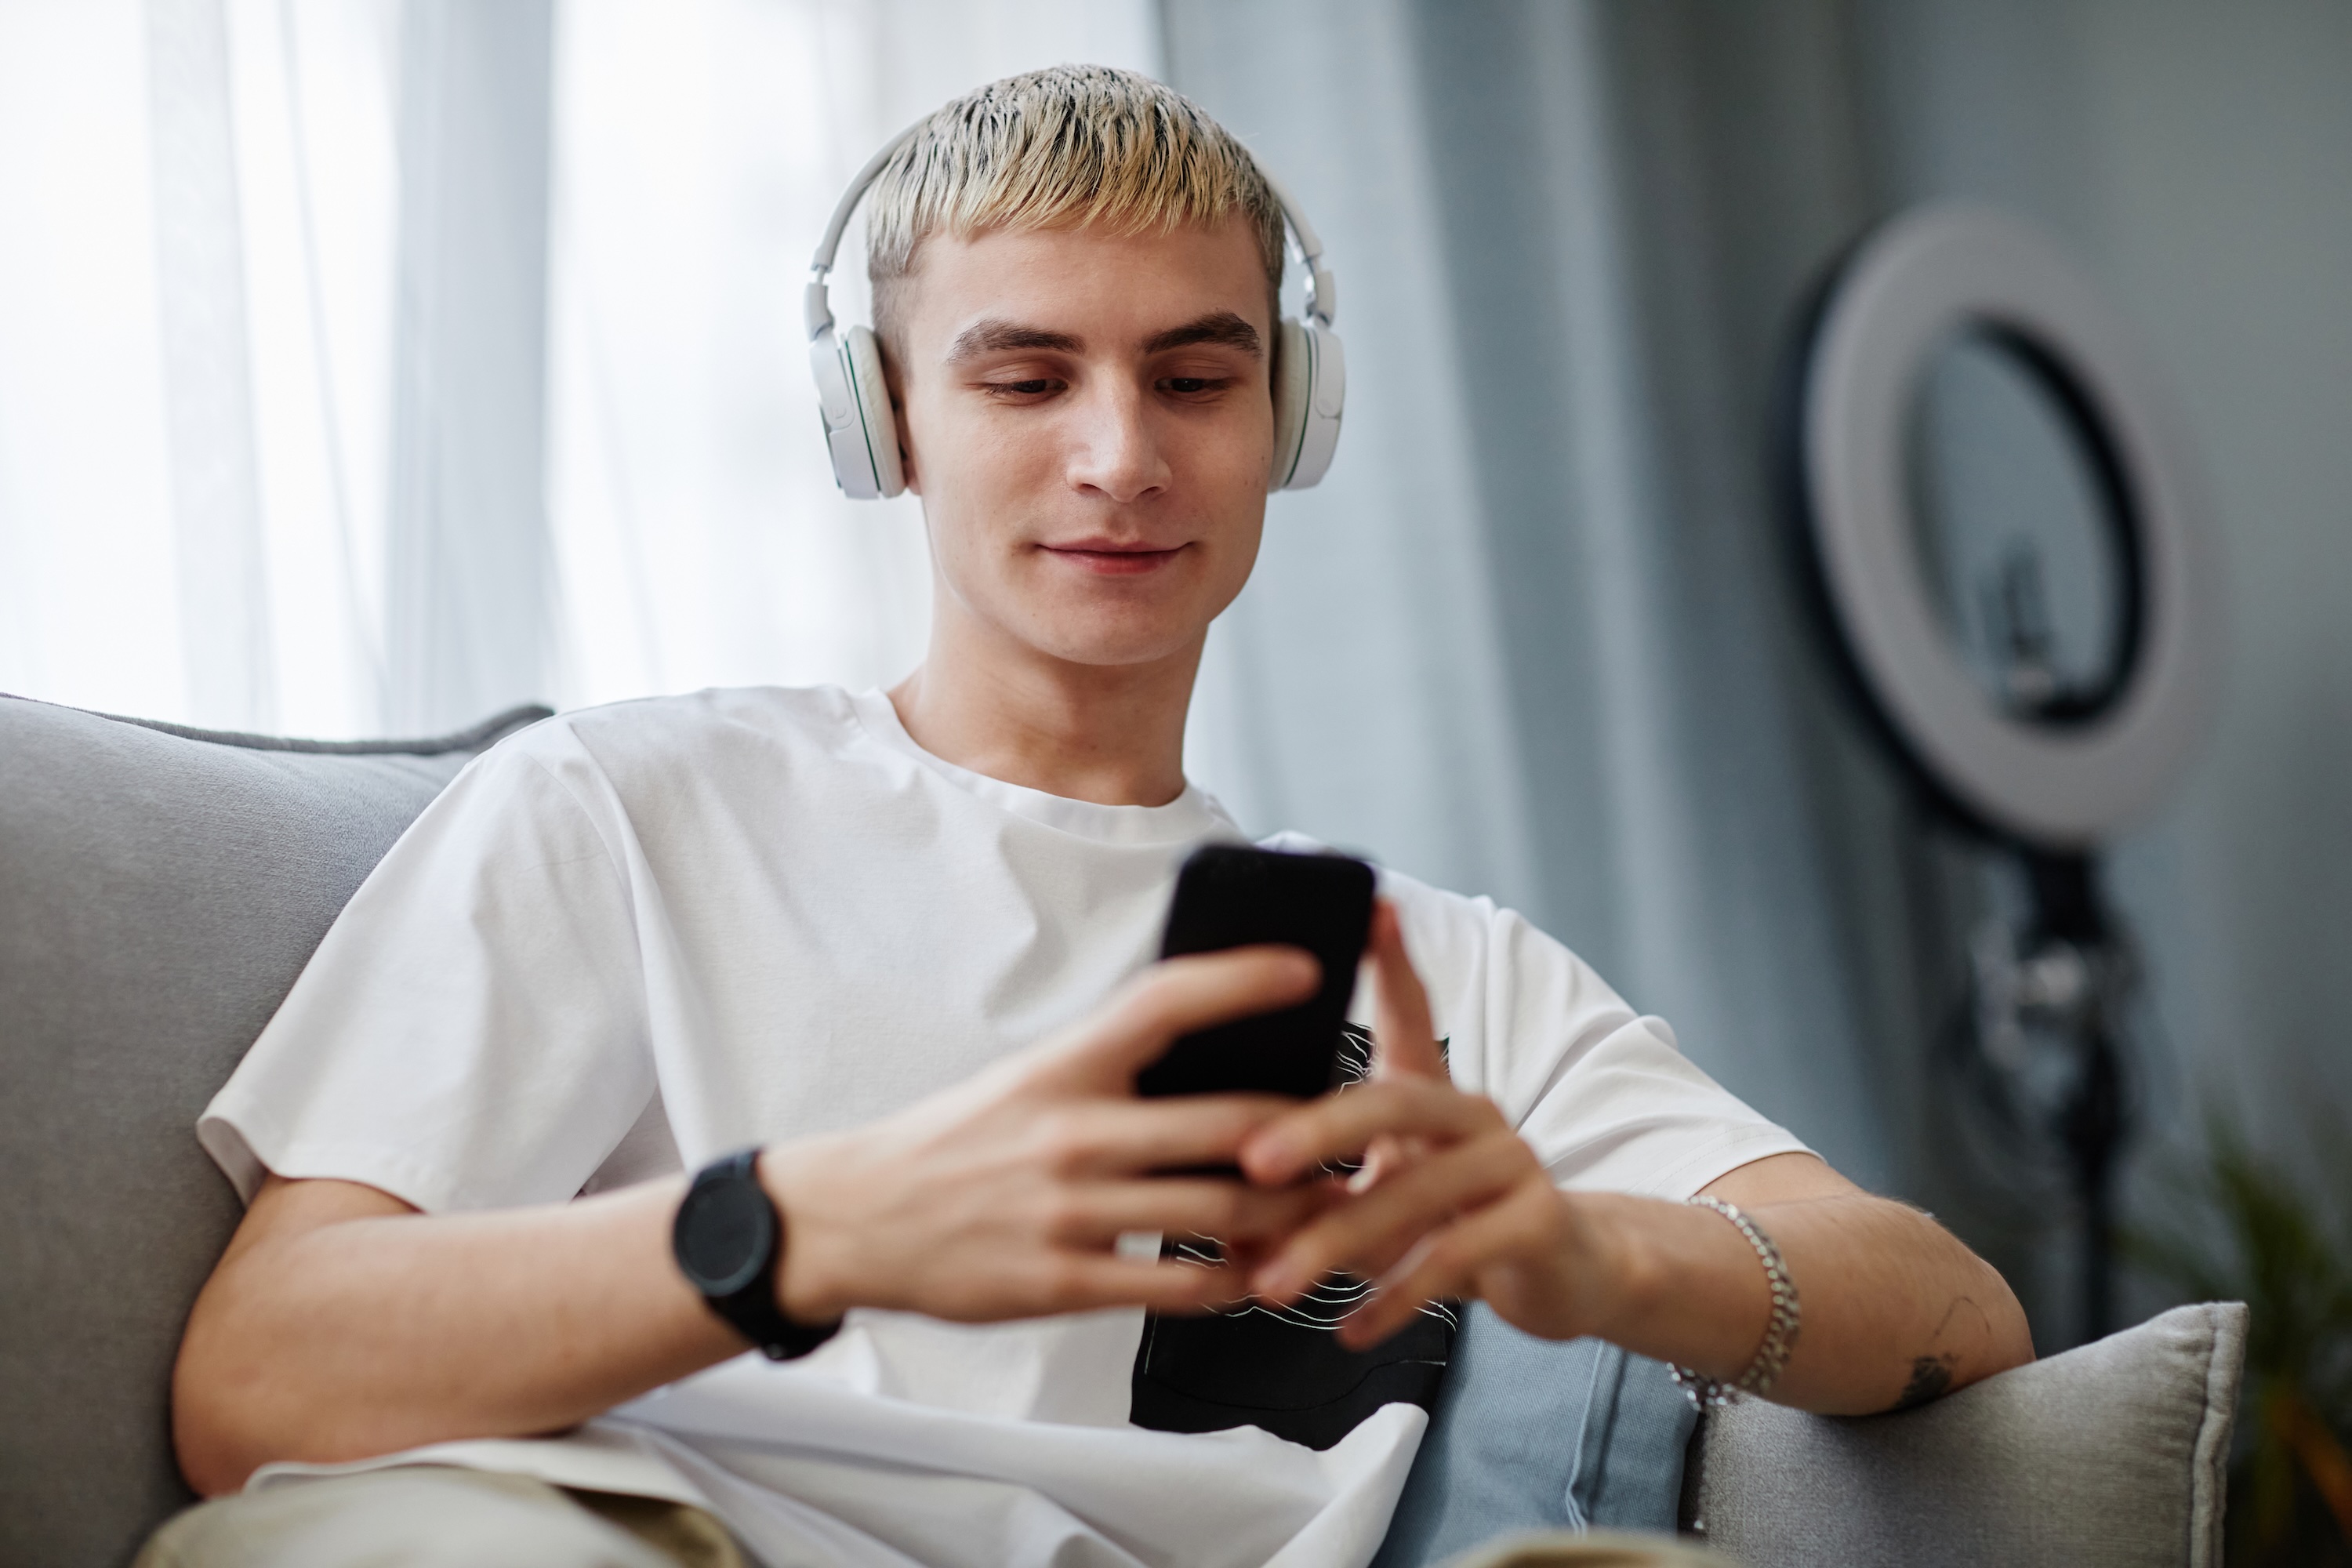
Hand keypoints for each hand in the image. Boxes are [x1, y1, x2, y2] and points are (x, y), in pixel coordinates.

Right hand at [760, 947, 1339, 1324]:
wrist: (857, 1216)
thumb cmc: (957, 1142)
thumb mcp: (1029, 1079)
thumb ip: (1112, 1068)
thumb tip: (1212, 1054)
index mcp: (1064, 1065)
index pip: (1165, 1001)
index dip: (1242, 978)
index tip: (1307, 970)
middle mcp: (1072, 1132)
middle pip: (1227, 1122)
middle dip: (1309, 1134)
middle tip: (1355, 1133)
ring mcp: (1068, 1211)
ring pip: (1219, 1211)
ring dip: (1291, 1214)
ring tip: (1329, 1210)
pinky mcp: (1061, 1282)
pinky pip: (1176, 1287)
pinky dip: (1234, 1281)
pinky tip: (1259, 1274)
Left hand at [1237, 903, 1619, 1348]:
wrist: (1565, 1274)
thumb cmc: (1450, 1224)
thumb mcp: (1383, 1197)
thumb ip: (1318, 1193)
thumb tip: (1216, 1212)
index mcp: (1431, 1091)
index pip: (1412, 1011)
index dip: (1392, 961)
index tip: (1369, 908)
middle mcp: (1474, 1112)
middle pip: (1395, 1102)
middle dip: (1317, 1132)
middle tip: (1252, 1164)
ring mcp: (1513, 1164)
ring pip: (1418, 1193)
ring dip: (1337, 1243)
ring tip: (1275, 1285)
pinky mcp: (1538, 1222)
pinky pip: (1456, 1258)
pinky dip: (1396, 1299)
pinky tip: (1351, 1329)